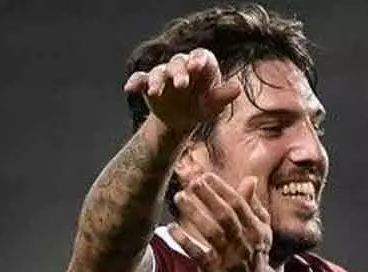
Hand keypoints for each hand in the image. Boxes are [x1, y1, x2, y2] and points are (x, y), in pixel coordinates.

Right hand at [124, 48, 240, 133]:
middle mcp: (181, 67)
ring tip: (155, 92)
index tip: (197, 66)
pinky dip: (135, 82)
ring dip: (157, 80)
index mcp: (201, 68)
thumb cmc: (203, 108)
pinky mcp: (148, 83)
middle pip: (179, 61)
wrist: (182, 120)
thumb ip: (224, 96)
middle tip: (181, 85)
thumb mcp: (214, 105)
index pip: (201, 56)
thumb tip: (238, 87)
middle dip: (179, 71)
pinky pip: (140, 79)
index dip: (199, 59)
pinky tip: (129, 89)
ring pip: (158, 71)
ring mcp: (164, 74)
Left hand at [168, 173, 290, 271]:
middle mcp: (245, 243)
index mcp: (257, 229)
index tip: (205, 176)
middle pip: (226, 215)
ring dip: (194, 213)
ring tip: (179, 198)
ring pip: (212, 232)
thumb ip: (254, 206)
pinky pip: (198, 254)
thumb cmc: (254, 255)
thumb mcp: (260, 230)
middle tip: (191, 183)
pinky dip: (184, 240)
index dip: (221, 188)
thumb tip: (250, 179)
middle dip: (208, 197)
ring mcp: (231, 259)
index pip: (239, 204)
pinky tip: (172, 228)